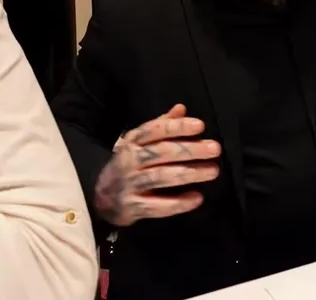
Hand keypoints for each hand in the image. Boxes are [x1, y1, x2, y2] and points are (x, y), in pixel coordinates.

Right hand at [93, 104, 221, 226]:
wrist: (100, 198)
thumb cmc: (128, 165)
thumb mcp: (138, 143)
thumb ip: (161, 126)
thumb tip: (182, 108)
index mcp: (132, 141)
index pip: (154, 130)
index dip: (177, 127)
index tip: (200, 126)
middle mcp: (129, 160)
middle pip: (161, 152)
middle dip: (190, 149)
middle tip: (215, 148)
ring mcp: (130, 184)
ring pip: (161, 177)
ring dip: (189, 173)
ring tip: (213, 171)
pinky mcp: (132, 207)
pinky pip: (158, 206)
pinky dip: (178, 203)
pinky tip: (197, 198)